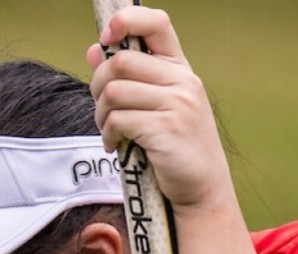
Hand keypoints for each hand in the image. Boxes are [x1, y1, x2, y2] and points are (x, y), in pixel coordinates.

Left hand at [86, 6, 234, 214]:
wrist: (202, 189)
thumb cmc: (176, 147)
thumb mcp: (158, 106)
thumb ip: (130, 78)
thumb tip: (95, 49)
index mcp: (181, 69)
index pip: (156, 23)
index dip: (126, 19)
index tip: (107, 36)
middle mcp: (183, 81)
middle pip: (121, 62)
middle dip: (98, 85)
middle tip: (102, 109)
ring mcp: (177, 105)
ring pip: (114, 91)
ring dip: (100, 114)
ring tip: (109, 130)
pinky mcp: (166, 130)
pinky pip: (118, 119)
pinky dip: (109, 134)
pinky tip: (116, 146)